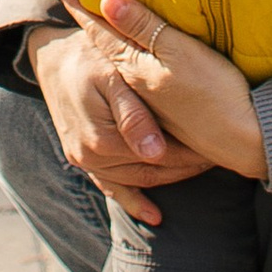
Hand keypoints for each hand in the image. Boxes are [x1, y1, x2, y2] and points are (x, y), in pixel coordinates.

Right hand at [27, 11, 217, 227]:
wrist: (54, 56)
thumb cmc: (88, 58)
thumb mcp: (111, 76)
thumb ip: (133, 115)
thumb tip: (155, 152)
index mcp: (102, 139)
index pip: (159, 156)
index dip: (191, 153)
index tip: (217, 148)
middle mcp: (91, 158)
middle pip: (150, 171)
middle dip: (186, 167)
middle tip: (217, 159)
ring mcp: (85, 162)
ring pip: (136, 181)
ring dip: (169, 179)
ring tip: (200, 169)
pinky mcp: (83, 160)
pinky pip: (112, 187)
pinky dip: (134, 201)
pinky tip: (155, 215)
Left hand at [90, 0, 268, 180]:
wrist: (246, 139)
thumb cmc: (214, 91)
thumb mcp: (177, 52)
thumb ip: (143, 28)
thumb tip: (106, 0)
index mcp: (135, 69)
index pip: (102, 33)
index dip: (84, 10)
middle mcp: (137, 87)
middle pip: (107, 51)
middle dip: (91, 28)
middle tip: (74, 6)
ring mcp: (153, 104)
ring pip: (121, 68)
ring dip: (108, 48)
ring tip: (98, 32)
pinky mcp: (171, 116)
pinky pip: (138, 85)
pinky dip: (129, 68)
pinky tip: (135, 68)